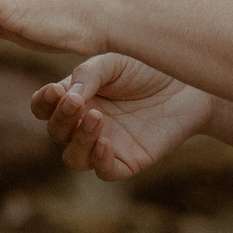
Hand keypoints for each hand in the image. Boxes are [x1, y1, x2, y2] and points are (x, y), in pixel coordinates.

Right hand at [33, 54, 216, 180]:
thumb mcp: (114, 61)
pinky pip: (104, 171)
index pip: (44, 107)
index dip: (43, 102)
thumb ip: (88, 75)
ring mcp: (106, 144)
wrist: (189, 81)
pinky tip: (105, 142)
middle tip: (75, 102)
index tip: (54, 91)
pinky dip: (99, 160)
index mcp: (77, 96)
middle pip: (56, 132)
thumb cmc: (149, 66)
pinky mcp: (128, 161)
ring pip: (73, 158)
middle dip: (61, 118)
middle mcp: (85, 123)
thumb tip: (68, 97)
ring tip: (96, 117)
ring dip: (78, 140)